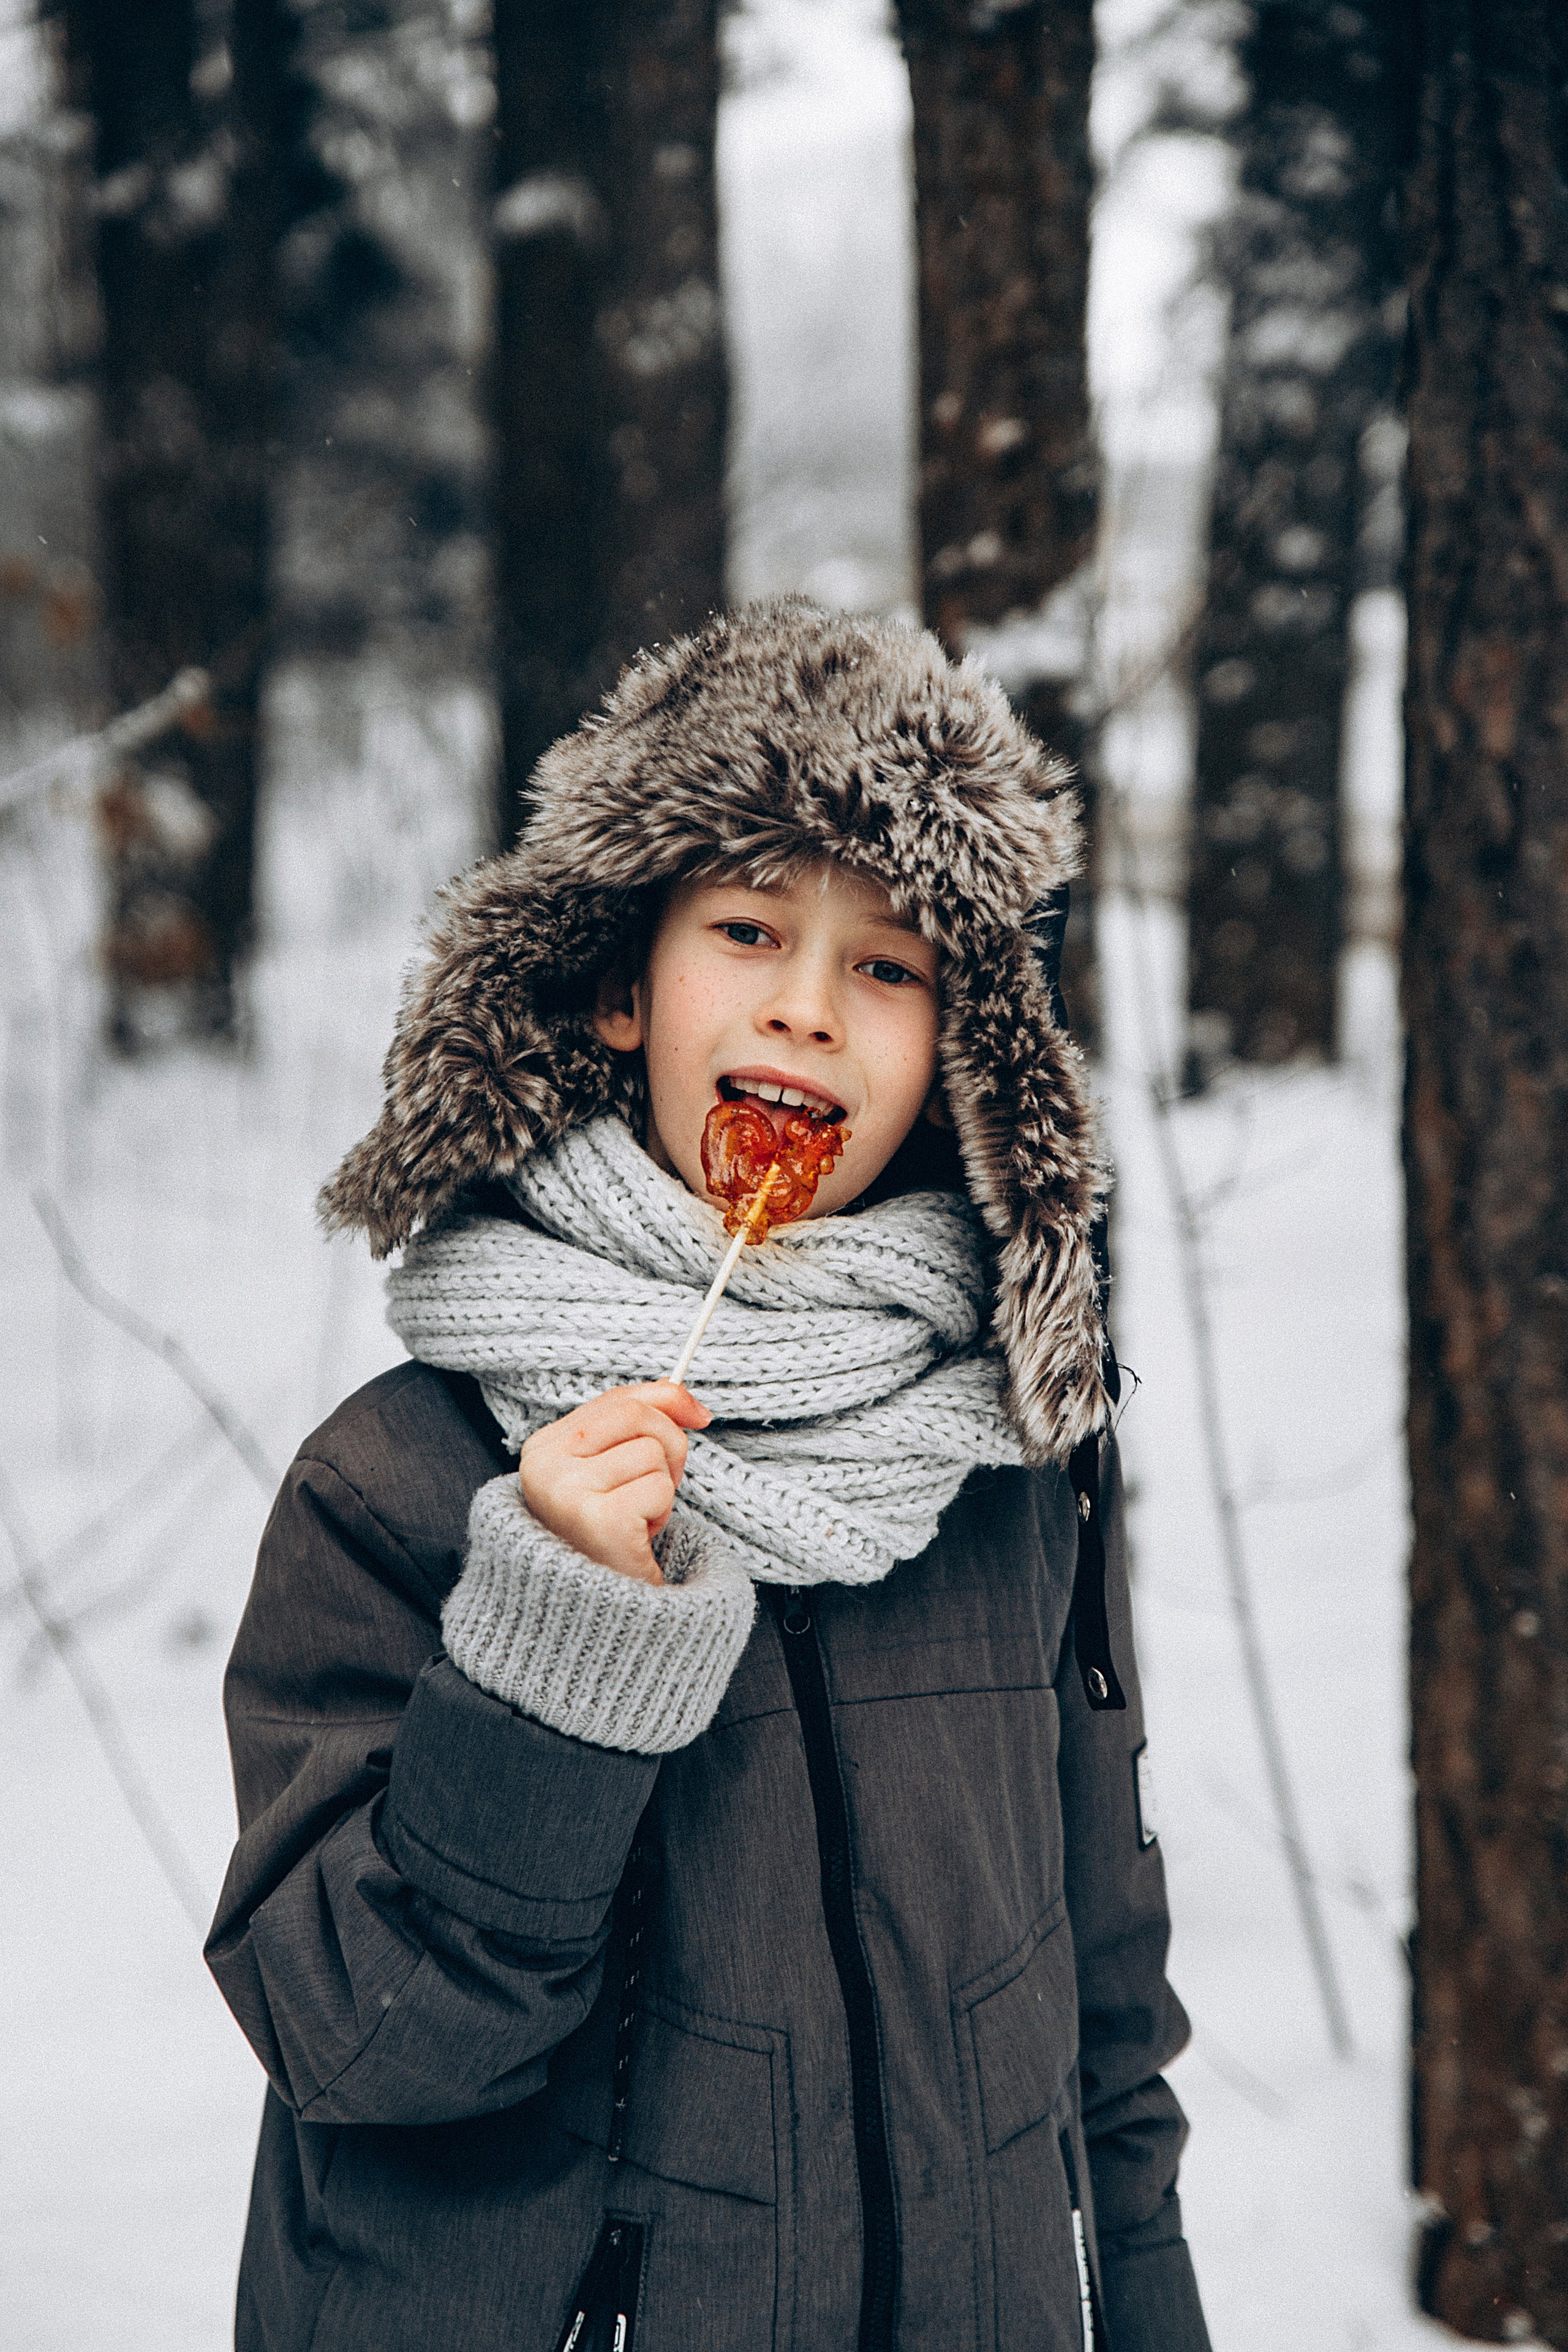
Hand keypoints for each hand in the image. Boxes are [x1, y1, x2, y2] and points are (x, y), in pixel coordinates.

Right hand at [518, 1383, 710, 1584]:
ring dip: (660, 1490)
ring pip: (652, 1453)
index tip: (699, 1416)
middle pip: (637, 1414)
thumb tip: (692, 1402)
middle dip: (669, 1445)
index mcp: (543, 1448)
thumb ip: (643, 1422)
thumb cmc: (608, 1537)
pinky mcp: (597, 1520)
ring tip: (635, 1520)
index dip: (666, 1401)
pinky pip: (658, 1488)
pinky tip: (636, 1537)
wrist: (596, 1615)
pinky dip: (660, 1514)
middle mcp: (544, 1466)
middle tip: (658, 1487)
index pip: (616, 1398)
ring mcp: (566, 1491)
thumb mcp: (616, 1469)